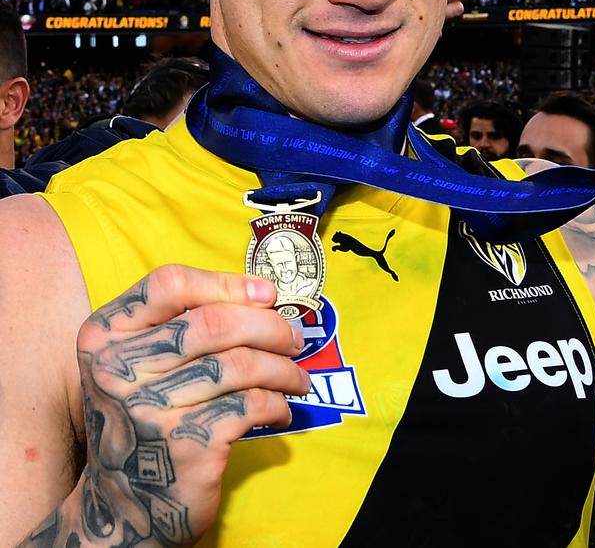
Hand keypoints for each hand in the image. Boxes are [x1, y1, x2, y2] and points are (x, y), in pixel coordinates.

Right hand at [75, 266, 308, 544]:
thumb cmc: (145, 415)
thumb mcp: (138, 362)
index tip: (267, 293)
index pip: (168, 284)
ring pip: (237, 364)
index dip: (225, 283)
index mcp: (104, 336)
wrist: (126, 504)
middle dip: (268, 327)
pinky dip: (275, 403)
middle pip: (212, 323)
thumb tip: (263, 296)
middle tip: (295, 339)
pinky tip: (281, 409)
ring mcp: (149, 409)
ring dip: (281, 368)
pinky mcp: (184, 445)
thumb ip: (182, 321)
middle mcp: (118, 369)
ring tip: (297, 378)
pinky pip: (249, 405)